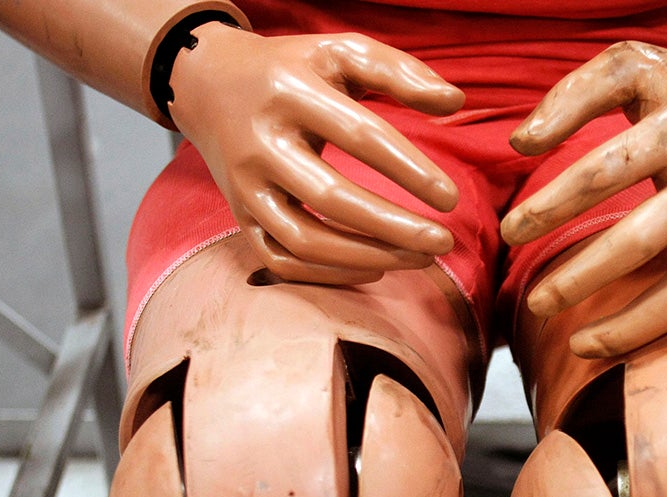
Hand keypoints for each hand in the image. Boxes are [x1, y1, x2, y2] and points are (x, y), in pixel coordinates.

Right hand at [168, 22, 465, 284]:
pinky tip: (375, 269)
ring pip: (305, 240)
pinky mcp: (240, 218)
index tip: (451, 199)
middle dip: (395, 228)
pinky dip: (331, 275)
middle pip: (332, 198)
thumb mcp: (341, 52)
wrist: (210, 85)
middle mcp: (260, 144)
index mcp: (291, 94)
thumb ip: (400, 72)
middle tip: (443, 243)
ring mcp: (245, 187)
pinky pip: (283, 261)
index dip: (409, 171)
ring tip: (419, 260)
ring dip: (368, 257)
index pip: (360, 136)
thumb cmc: (293, 70)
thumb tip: (456, 102)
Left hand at [501, 40, 666, 361]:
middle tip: (535, 302)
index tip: (510, 231)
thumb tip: (519, 141)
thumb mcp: (634, 66)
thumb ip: (573, 94)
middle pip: (641, 241)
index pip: (604, 172)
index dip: (552, 204)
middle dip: (582, 277)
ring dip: (634, 325)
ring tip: (580, 346)